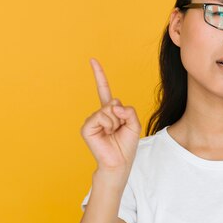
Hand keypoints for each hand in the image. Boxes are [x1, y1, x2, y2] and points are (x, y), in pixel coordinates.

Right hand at [80, 58, 140, 175]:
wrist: (119, 163)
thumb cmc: (126, 145)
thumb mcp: (134, 124)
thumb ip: (128, 110)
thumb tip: (113, 106)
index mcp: (109, 111)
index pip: (103, 89)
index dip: (99, 75)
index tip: (92, 60)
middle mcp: (99, 114)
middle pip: (114, 102)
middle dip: (122, 115)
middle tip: (119, 130)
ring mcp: (92, 120)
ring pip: (108, 109)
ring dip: (115, 122)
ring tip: (112, 134)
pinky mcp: (87, 127)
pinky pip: (101, 117)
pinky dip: (108, 125)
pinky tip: (106, 135)